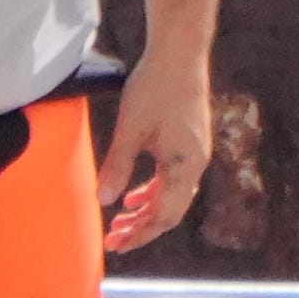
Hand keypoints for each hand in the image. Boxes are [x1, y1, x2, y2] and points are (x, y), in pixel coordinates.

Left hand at [102, 47, 217, 252]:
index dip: (140, 234)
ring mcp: (195, 153)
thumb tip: (103, 201)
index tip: (115, 243)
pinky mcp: (190, 141)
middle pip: (171, 211)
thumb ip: (117, 166)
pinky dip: (154, 190)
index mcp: (184, 166)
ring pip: (172, 195)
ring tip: (120, 219)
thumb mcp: (130, 129)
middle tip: (113, 238)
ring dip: (146, 210)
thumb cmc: (155, 88)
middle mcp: (195, 164)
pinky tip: (134, 192)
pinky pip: (174, 178)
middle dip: (141, 227)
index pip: (165, 216)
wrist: (179, 54)